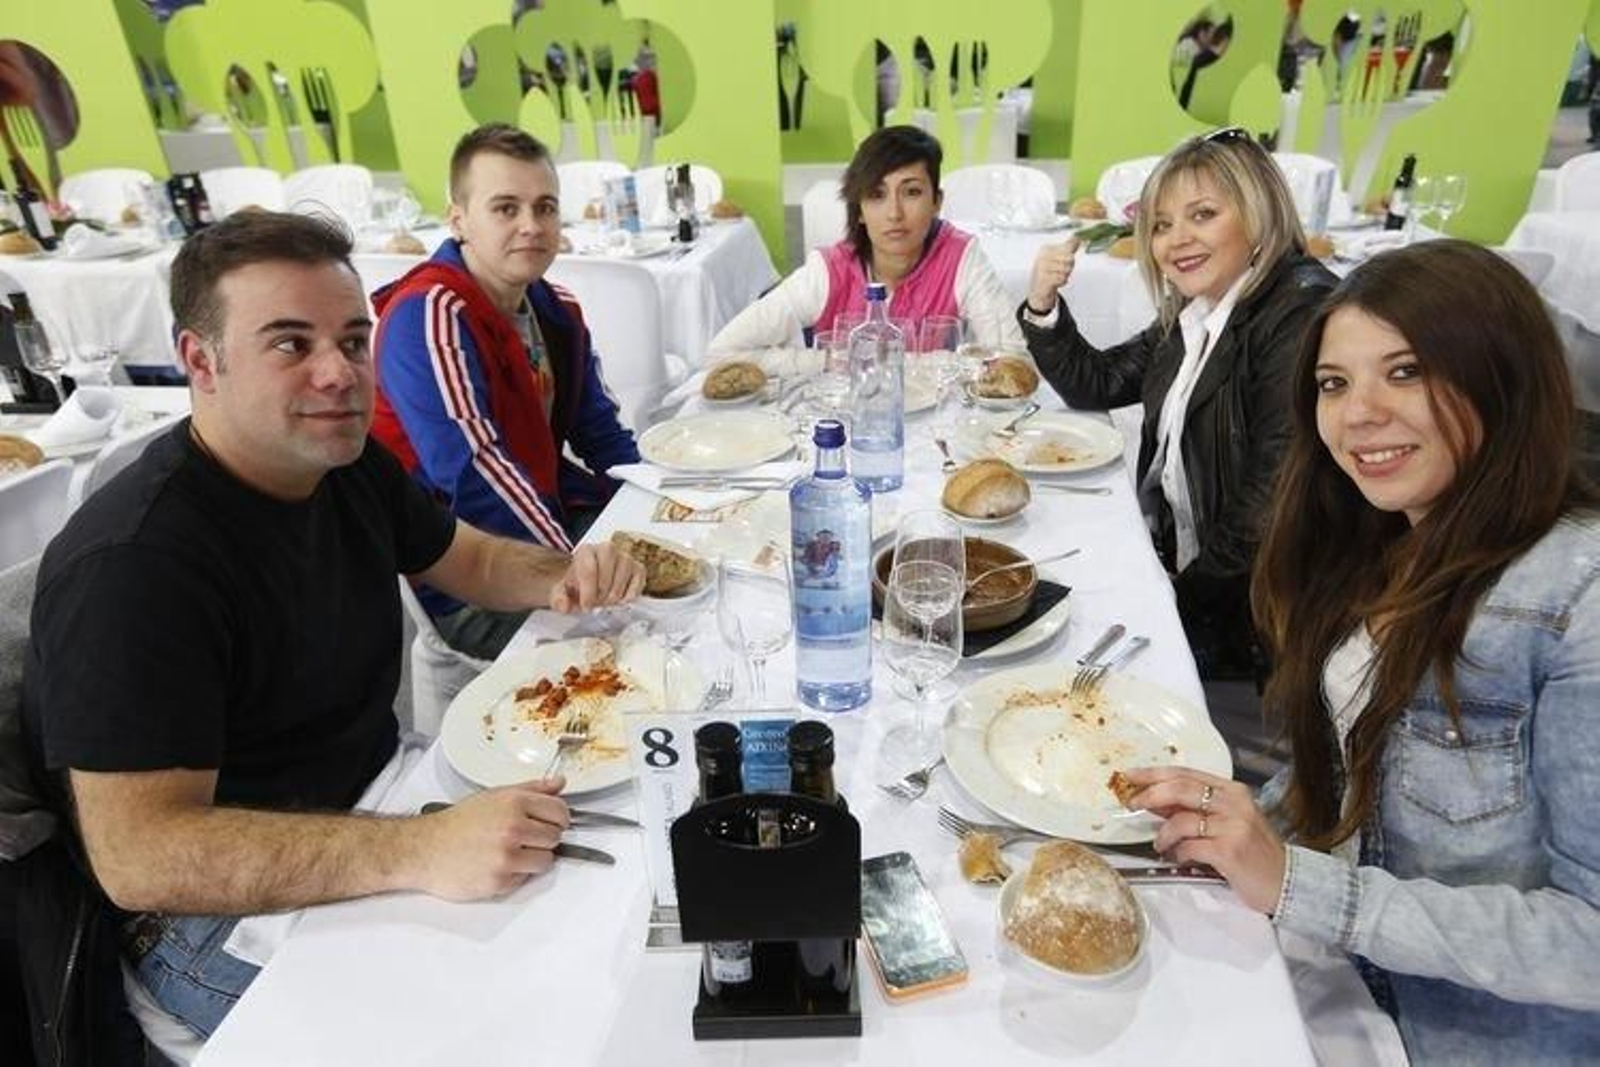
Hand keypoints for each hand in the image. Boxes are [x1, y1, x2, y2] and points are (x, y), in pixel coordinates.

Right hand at [413, 780, 569, 899]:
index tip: (551, 822)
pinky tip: (496, 864)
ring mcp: (507, 856)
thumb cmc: (458, 823)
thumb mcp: (495, 796)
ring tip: (510, 852)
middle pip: (555, 837)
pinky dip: (515, 874)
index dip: (558, 818)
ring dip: (533, 859)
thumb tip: (559, 784)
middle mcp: (513, 828)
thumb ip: (531, 789)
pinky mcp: (500, 880)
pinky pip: (525, 878)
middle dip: (543, 839)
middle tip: (523, 837)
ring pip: (546, 861)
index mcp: (514, 803)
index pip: (560, 811)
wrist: (426, 849)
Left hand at [549, 543, 645, 612]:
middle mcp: (607, 549)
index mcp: (586, 551)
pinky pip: (637, 584)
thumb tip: (564, 605)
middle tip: (595, 604)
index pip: (589, 570)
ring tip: (605, 600)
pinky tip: (619, 599)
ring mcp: (625, 557)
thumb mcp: (562, 593)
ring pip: (621, 583)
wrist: (590, 581)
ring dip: (613, 598)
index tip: (586, 606)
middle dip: (600, 597)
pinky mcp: (638, 568)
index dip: (587, 592)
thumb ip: (559, 599)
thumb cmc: (578, 585)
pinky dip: (629, 596)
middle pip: (606, 577)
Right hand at [1026, 238, 1078, 312]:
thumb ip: (1069, 247)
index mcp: (1046, 249)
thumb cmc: (1050, 271)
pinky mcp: (1043, 279)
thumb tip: (1078, 238)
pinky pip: (1062, 278)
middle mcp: (1042, 257)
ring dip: (1065, 275)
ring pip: (1067, 269)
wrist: (1038, 289)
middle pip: (1070, 259)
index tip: (1062, 262)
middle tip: (1060, 271)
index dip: (1070, 258)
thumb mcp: (1059, 256)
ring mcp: (1042, 268)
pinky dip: (1062, 282)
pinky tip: (1055, 282)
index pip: (1069, 250)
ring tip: (1057, 276)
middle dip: (1069, 267)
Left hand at [1124, 766, 1286, 913]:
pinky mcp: (1229, 851)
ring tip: (1161, 845)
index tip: (1130, 775)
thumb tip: (1154, 800)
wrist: (1287, 881)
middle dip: (1149, 794)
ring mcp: (1233, 826)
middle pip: (1180, 788)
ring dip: (1163, 834)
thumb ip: (1194, 808)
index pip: (1186, 774)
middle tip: (1131, 804)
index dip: (1154, 773)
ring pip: (1181, 819)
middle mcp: (1234, 803)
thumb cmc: (1254, 851)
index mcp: (1232, 791)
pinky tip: (1179, 858)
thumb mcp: (1228, 821)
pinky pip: (1189, 846)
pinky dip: (1178, 853)